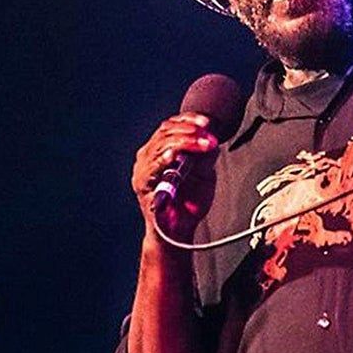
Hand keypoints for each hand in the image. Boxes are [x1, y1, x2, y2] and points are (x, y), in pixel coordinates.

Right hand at [132, 112, 218, 241]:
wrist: (178, 233)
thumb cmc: (189, 204)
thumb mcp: (204, 175)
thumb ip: (204, 157)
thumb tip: (211, 139)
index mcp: (160, 150)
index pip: (170, 125)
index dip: (189, 119)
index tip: (207, 122)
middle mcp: (148, 156)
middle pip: (165, 131)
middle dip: (190, 130)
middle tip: (208, 134)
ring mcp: (143, 169)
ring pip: (161, 144)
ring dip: (185, 140)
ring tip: (204, 143)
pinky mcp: (142, 183)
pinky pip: (154, 164)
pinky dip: (167, 156)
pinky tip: (180, 153)